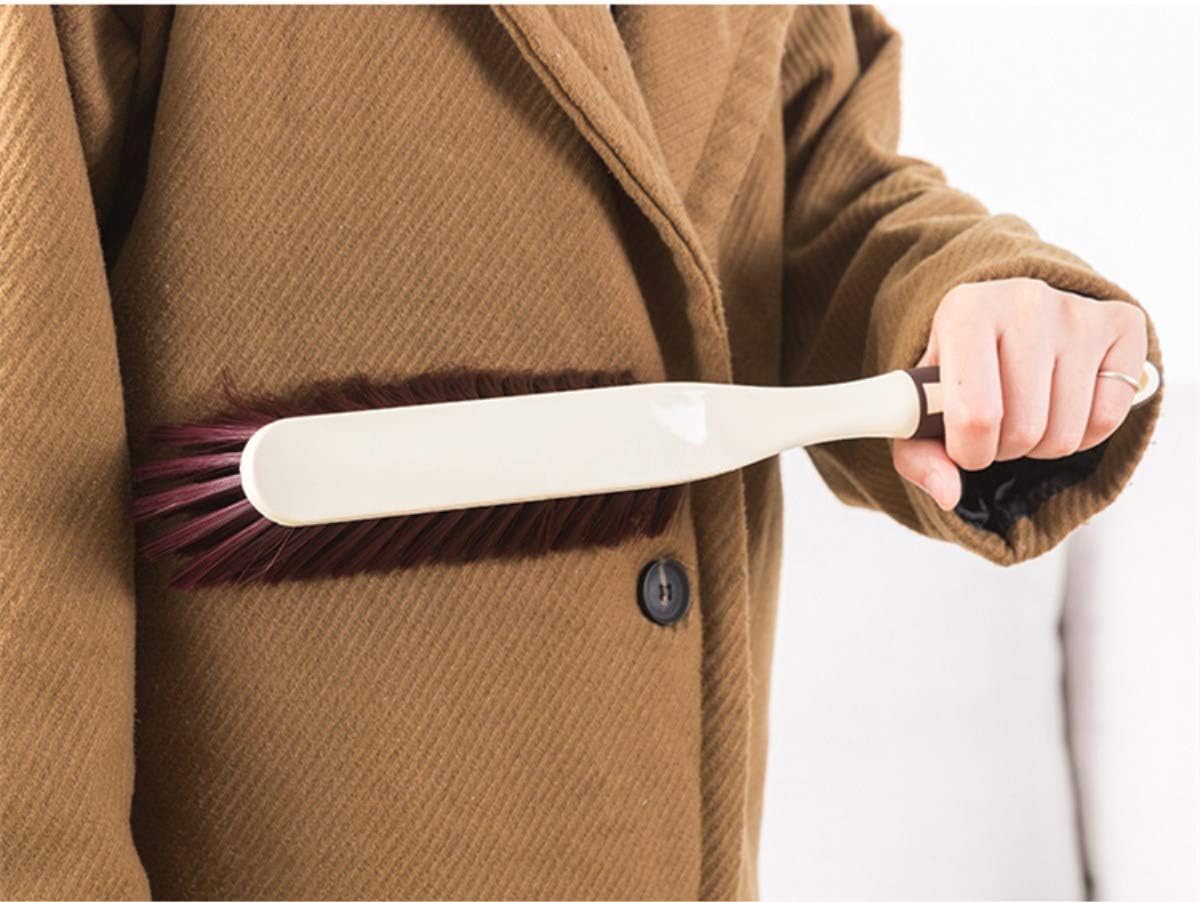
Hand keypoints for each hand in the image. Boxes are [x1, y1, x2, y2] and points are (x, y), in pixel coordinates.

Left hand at [892, 277, 1147, 510]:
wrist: (1006, 316)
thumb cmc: (961, 366)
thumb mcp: (923, 405)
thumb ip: (918, 455)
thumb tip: (947, 494)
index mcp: (965, 311)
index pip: (975, 414)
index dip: (969, 452)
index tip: (965, 449)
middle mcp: (1024, 303)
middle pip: (1024, 429)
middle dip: (1005, 450)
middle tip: (996, 429)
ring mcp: (1077, 312)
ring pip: (1065, 433)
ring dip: (1041, 447)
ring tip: (1025, 416)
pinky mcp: (1121, 324)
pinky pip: (1107, 420)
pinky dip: (1082, 435)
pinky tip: (1061, 408)